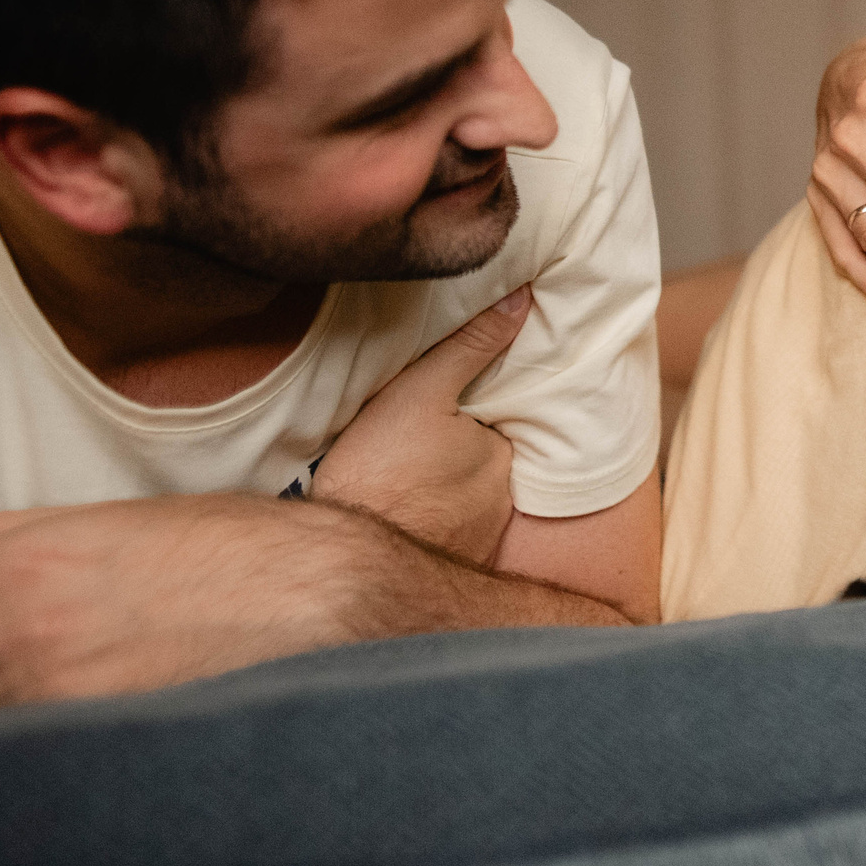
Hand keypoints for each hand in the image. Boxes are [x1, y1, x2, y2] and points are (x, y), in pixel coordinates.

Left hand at [0, 494, 389, 717]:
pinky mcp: (86, 738)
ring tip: (9, 676)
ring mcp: (52, 693)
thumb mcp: (124, 514)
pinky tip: (43, 707)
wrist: (320, 601)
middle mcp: (26, 628)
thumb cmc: (241, 549)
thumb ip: (22, 535)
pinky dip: (1, 732)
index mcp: (33, 557)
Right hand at [313, 287, 529, 564]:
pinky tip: (404, 511)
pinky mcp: (449, 566)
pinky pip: (450, 533)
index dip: (474, 413)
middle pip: (483, 462)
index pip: (499, 424)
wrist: (342, 557)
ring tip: (406, 477)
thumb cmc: (379, 470)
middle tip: (416, 446)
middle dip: (460, 453)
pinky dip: (434, 520)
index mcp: (501, 457)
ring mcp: (477, 540)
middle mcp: (501, 503)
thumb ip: (471, 346)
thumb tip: (522, 299)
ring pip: (467, 499)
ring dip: (446, 490)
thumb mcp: (421, 392)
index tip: (445, 411)